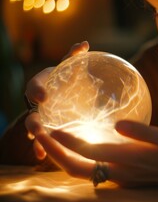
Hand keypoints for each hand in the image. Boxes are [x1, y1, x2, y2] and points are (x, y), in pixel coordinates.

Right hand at [25, 41, 89, 159]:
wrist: (66, 92)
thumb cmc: (69, 78)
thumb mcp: (71, 67)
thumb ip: (74, 56)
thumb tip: (84, 43)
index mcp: (42, 84)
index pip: (35, 86)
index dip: (36, 91)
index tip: (42, 97)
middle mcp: (38, 102)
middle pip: (30, 111)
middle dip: (32, 118)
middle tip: (37, 124)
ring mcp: (41, 116)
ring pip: (33, 127)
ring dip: (35, 135)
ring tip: (38, 142)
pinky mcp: (47, 128)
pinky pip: (41, 140)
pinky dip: (40, 148)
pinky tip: (42, 157)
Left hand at [35, 120, 157, 187]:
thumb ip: (145, 135)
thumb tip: (118, 125)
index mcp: (133, 161)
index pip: (88, 153)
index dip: (64, 141)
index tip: (45, 126)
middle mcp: (126, 173)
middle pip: (80, 168)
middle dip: (55, 152)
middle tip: (39, 133)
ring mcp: (129, 177)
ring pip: (88, 171)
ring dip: (67, 157)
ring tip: (53, 140)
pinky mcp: (135, 175)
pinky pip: (102, 170)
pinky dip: (85, 159)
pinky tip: (85, 146)